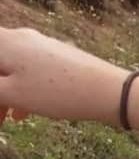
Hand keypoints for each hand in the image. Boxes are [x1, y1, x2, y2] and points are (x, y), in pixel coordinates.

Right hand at [0, 27, 138, 127]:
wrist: (108, 91)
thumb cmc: (55, 92)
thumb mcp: (11, 93)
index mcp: (6, 42)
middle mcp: (23, 38)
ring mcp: (43, 47)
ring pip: (14, 71)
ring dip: (6, 94)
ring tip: (6, 120)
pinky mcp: (60, 59)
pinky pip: (32, 73)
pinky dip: (24, 90)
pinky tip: (25, 113)